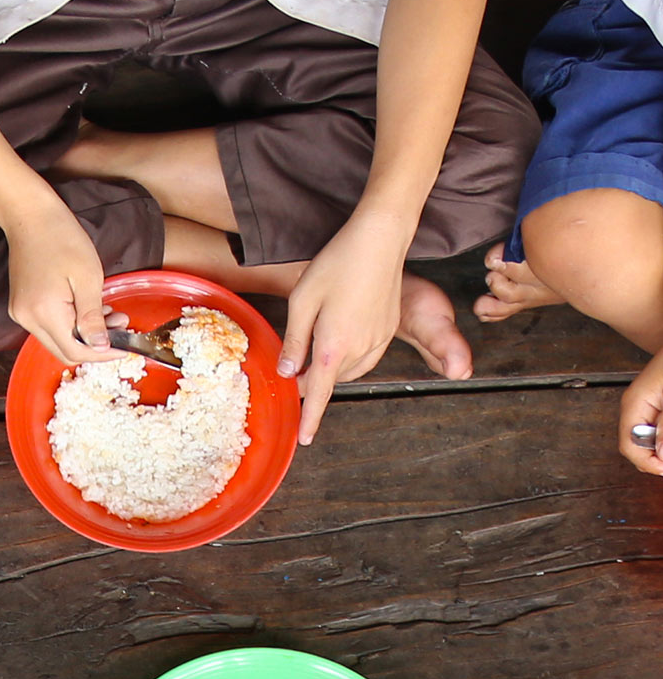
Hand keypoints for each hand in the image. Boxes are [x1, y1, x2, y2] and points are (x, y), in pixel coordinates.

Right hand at [5, 194, 125, 364]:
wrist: (30, 215)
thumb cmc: (61, 238)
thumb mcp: (87, 278)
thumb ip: (93, 318)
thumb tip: (100, 347)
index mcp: (44, 313)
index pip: (75, 352)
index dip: (102, 354)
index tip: (124, 348)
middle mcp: (27, 319)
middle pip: (64, 351)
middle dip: (95, 346)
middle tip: (120, 327)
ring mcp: (21, 314)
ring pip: (57, 340)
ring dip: (84, 335)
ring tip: (109, 314)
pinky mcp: (21, 307)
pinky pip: (48, 327)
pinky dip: (70, 325)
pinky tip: (87, 309)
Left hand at [278, 214, 407, 443]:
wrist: (380, 238)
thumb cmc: (337, 263)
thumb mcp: (303, 300)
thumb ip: (294, 341)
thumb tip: (289, 373)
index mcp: (333, 346)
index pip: (319, 394)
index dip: (310, 419)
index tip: (304, 439)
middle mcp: (359, 349)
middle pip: (331, 380)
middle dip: (314, 379)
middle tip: (297, 364)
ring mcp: (378, 340)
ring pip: (349, 371)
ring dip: (332, 369)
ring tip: (319, 348)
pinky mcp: (389, 330)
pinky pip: (366, 358)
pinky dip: (350, 358)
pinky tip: (342, 340)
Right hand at [619, 350, 662, 474]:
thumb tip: (661, 455)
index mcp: (633, 405)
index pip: (629, 446)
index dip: (648, 462)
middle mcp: (633, 407)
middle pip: (636, 447)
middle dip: (654, 458)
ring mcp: (642, 405)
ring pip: (646, 440)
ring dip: (659, 448)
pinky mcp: (654, 403)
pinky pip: (653, 428)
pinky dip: (661, 437)